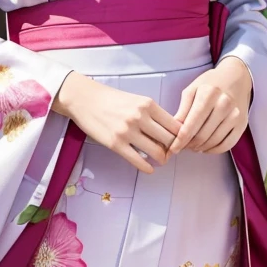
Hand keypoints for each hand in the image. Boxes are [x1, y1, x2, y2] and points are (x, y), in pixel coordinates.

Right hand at [52, 71, 181, 173]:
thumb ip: (152, 114)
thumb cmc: (112, 99)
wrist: (84, 98)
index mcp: (148, 104)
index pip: (175, 125)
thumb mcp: (136, 100)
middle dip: (173, 149)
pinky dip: (147, 167)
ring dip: (162, 159)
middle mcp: (140, 117)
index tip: (179, 141)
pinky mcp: (115, 144)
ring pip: (157, 152)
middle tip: (171, 152)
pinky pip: (138, 161)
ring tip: (160, 159)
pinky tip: (149, 168)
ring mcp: (128, 131)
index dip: (181, 136)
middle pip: (169, 140)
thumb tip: (169, 132)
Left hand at [170, 57, 251, 154]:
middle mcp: (223, 105)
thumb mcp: (192, 90)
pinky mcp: (242, 123)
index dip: (180, 140)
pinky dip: (214, 150)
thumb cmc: (210, 83)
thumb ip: (183, 110)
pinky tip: (206, 147)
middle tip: (182, 146)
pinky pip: (227, 144)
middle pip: (202, 135)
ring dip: (201, 148)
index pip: (191, 125)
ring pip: (214, 141)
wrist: (236, 77)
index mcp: (207, 94)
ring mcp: (235, 115)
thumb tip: (174, 131)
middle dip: (189, 145)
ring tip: (193, 146)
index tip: (173, 149)